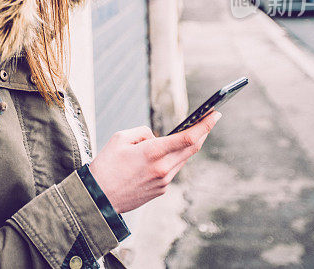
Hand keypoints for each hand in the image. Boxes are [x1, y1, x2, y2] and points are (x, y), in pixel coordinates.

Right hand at [87, 112, 220, 213]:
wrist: (99, 198)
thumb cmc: (106, 166)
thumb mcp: (120, 138)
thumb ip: (143, 133)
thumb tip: (157, 138)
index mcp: (152, 152)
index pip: (187, 137)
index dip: (204, 125)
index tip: (215, 114)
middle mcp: (162, 168)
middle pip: (192, 148)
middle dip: (204, 132)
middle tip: (210, 119)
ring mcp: (163, 182)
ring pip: (183, 159)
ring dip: (188, 146)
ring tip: (191, 133)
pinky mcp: (161, 190)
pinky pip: (172, 169)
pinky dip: (173, 158)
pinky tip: (167, 153)